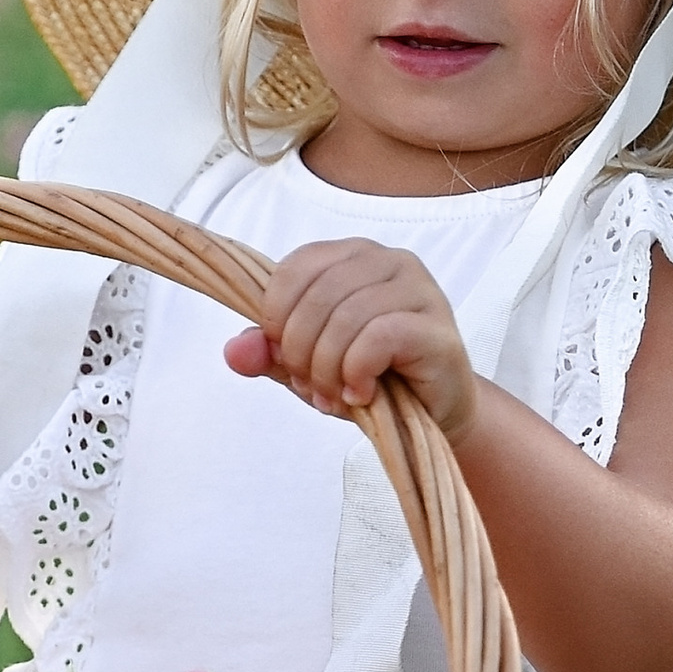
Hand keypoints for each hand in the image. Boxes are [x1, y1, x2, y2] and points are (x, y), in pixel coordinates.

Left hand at [223, 238, 479, 440]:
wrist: (433, 415)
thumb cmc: (372, 379)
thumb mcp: (307, 366)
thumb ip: (269, 354)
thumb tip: (234, 351)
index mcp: (354, 256)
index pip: (295, 268)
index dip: (277, 318)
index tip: (284, 358)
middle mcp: (390, 260)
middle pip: (318, 295)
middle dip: (300, 351)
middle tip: (311, 387)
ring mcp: (420, 290)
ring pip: (347, 317)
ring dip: (328, 369)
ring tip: (335, 396)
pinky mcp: (438, 328)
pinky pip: (379, 337)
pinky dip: (358, 372)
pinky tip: (362, 394)